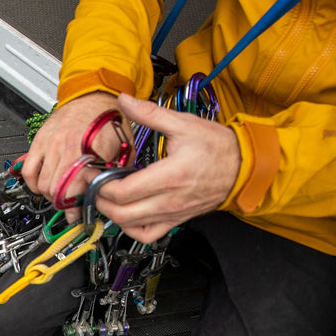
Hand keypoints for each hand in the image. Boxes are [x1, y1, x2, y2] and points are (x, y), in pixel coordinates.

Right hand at [18, 91, 124, 219]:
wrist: (94, 95)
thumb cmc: (108, 120)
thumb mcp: (123, 146)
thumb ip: (115, 172)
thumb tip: (107, 196)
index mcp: (93, 147)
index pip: (79, 186)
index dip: (78, 205)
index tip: (79, 214)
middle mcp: (70, 145)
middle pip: (58, 190)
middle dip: (64, 203)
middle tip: (71, 206)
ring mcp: (52, 143)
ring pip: (43, 184)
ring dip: (50, 195)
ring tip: (60, 195)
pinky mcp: (39, 141)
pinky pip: (28, 170)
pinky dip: (33, 184)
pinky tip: (42, 186)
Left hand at [92, 93, 241, 242]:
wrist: (242, 166)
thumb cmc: (217, 147)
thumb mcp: (183, 124)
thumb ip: (149, 113)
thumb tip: (125, 100)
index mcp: (170, 176)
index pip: (123, 191)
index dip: (100, 183)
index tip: (92, 171)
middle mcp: (170, 200)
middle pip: (121, 213)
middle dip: (100, 200)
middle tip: (94, 184)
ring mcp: (172, 213)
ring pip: (130, 226)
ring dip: (111, 213)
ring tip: (105, 196)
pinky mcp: (175, 220)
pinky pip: (146, 235)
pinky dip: (130, 228)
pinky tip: (125, 214)